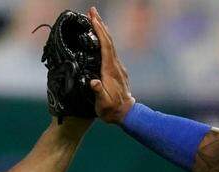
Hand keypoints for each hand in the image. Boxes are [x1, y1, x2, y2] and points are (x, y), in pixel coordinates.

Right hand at [87, 6, 134, 123]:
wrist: (126, 114)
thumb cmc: (111, 110)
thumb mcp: (102, 103)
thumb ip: (98, 92)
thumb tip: (93, 82)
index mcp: (110, 69)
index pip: (105, 45)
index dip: (99, 31)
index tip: (93, 18)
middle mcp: (115, 65)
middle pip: (108, 40)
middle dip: (100, 24)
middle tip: (92, 10)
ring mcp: (117, 67)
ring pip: (110, 44)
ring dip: (102, 30)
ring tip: (95, 19)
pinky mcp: (117, 70)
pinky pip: (110, 50)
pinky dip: (105, 40)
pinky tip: (101, 38)